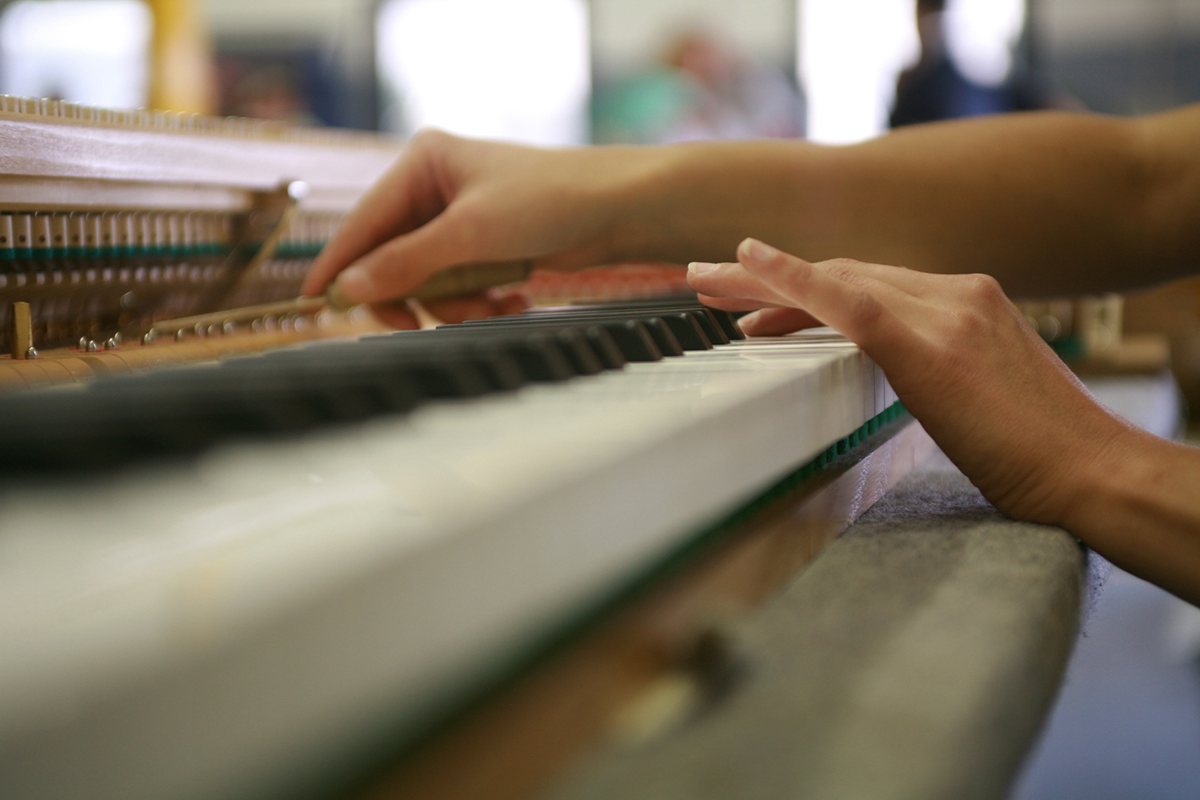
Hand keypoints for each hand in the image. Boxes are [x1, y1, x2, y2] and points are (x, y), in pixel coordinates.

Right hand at [302, 129, 655, 326]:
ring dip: (455, 303)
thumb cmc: (550, 200)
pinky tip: (512, 297)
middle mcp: (436, 187)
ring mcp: (462, 218)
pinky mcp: (487, 244)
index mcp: (422, 162)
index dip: (340, 265)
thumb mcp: (470, 234)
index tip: (315, 303)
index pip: (364, 221)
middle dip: (416, 294)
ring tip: (492, 303)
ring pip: (428, 279)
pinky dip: (480, 299)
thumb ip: (406, 263)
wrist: (619, 210)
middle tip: (419, 325)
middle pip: (394, 258)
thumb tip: (350, 289)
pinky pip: (460, 283)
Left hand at [687, 239, 1136, 525]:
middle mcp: (955, 293)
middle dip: (770, 280)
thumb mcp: (983, 395)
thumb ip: (938, 372)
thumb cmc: (1042, 452)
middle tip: (711, 282)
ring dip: (762, 282)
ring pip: (836, 281)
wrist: (1092, 471)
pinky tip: (749, 265)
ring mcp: (945, 312)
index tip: (761, 304)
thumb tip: (900, 381)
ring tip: (706, 286)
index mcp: (968, 302)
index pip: (869, 285)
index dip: (807, 289)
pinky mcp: (931, 344)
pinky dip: (793, 278)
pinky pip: (847, 300)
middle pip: (843, 275)